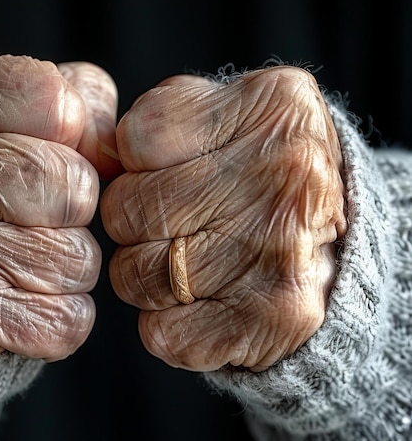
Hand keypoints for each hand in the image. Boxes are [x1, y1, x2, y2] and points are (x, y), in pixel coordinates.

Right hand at [0, 53, 120, 359]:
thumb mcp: (11, 107)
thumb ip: (80, 101)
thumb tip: (118, 157)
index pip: (61, 107)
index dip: (72, 135)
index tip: (42, 147)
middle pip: (76, 188)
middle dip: (76, 205)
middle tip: (34, 209)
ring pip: (78, 260)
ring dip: (69, 261)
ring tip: (23, 250)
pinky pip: (65, 320)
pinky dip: (61, 313)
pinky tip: (22, 294)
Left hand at [100, 66, 346, 371]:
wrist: (343, 247)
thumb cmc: (263, 174)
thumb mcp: (230, 115)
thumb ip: (162, 118)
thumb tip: (97, 156)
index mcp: (273, 107)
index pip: (136, 138)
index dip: (135, 162)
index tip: (165, 171)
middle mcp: (284, 175)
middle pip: (126, 210)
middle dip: (133, 221)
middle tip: (174, 223)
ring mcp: (280, 251)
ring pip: (133, 276)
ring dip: (146, 273)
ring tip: (191, 260)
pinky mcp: (273, 320)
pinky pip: (161, 333)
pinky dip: (167, 324)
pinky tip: (203, 302)